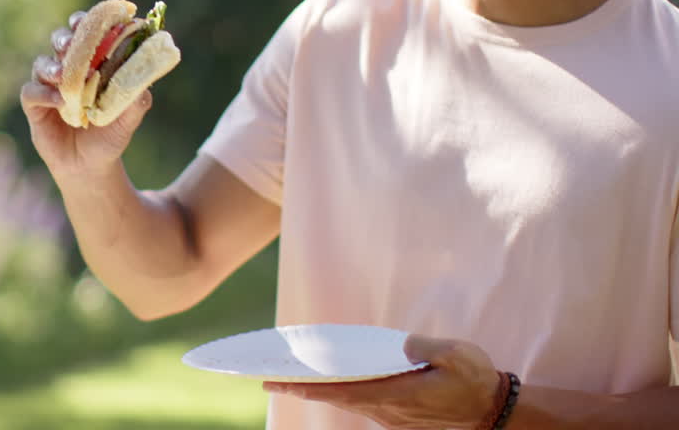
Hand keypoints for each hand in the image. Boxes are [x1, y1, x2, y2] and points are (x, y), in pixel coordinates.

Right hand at [19, 10, 151, 178]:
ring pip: (42, 64)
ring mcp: (48, 86)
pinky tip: (60, 102)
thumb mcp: (129, 119)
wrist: (91, 166)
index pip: (85, 33)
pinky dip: (44, 93)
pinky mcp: (35, 106)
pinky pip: (31, 92)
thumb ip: (137, 99)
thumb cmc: (110, 135)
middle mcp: (67, 68)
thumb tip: (145, 79)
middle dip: (64, 38)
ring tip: (63, 75)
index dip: (85, 21)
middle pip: (59, 41)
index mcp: (91, 62)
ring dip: (52, 66)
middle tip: (72, 44)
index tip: (89, 19)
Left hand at [263, 335, 499, 428]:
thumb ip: (424, 348)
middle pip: (335, 397)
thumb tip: (400, 344)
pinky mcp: (398, 416)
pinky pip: (360, 403)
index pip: (341, 390)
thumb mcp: (456, 356)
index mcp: (395, 394)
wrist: (494, 412)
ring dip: (317, 390)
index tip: (278, 383)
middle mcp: (387, 410)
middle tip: (265, 379)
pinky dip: (338, 392)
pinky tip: (327, 381)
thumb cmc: (475, 380)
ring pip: (346, 401)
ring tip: (287, 378)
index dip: (308, 387)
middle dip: (299, 388)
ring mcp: (391, 416)